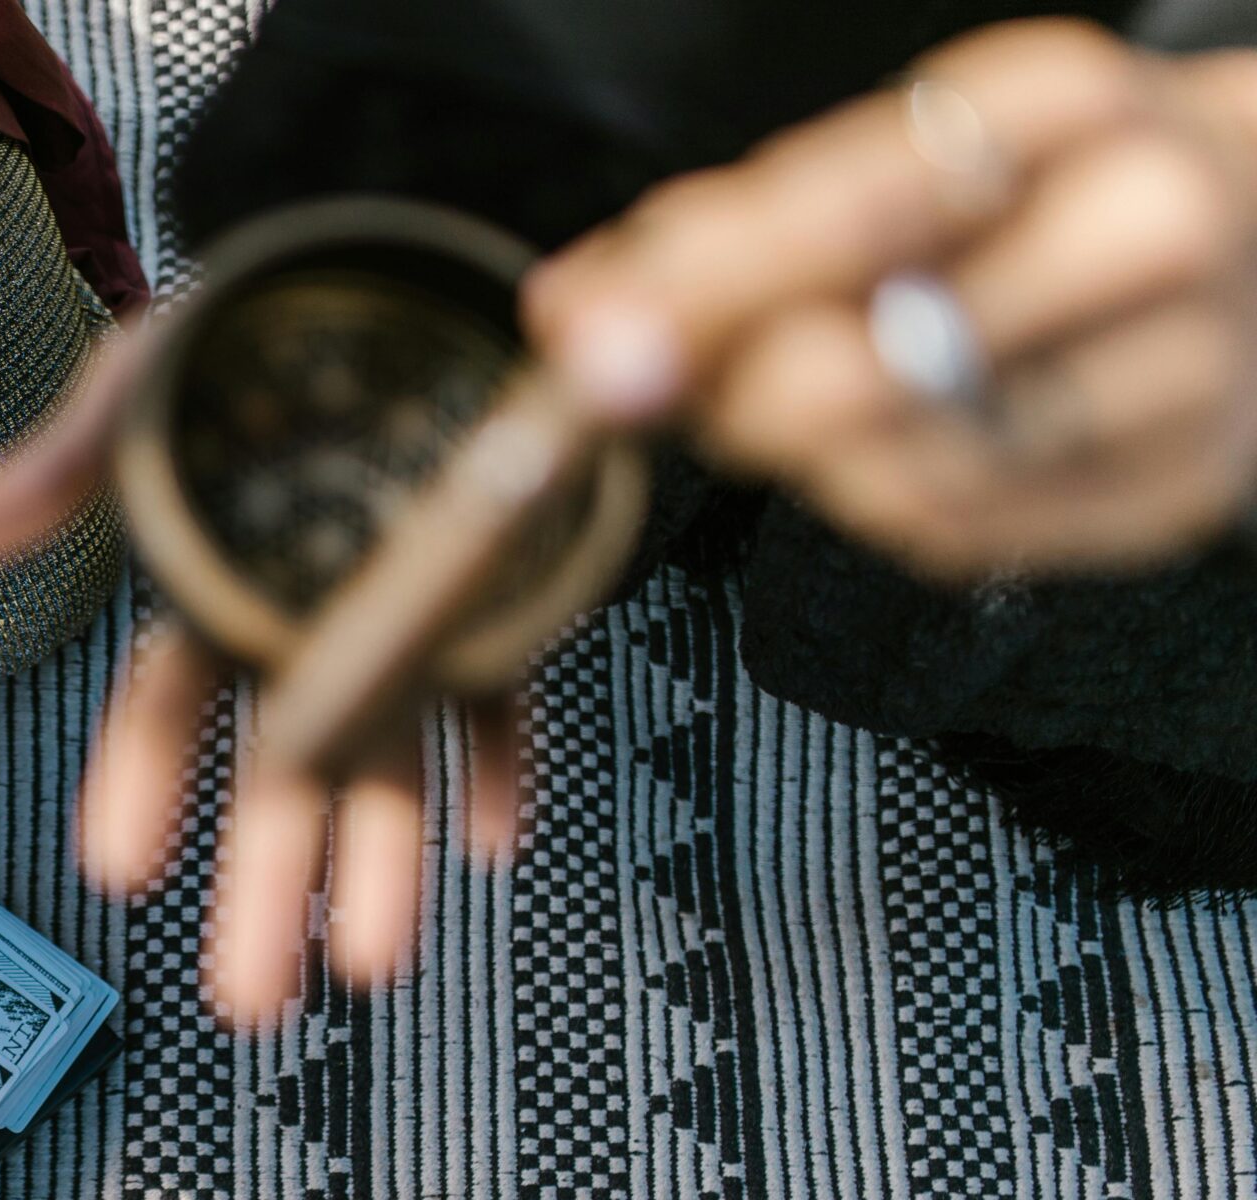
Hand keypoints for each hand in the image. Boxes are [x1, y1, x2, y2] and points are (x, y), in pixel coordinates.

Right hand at [0, 326, 522, 1024]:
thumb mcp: (139, 388)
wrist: (400, 271)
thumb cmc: (255, 325)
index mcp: (207, 589)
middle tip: (252, 1006)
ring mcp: (396, 620)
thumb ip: (56, 472)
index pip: (163, 712)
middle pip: (278, 780)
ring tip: (371, 967)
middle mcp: (299, 627)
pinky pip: (501, 698)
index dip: (140, 787)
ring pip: (386, 764)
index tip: (118, 870)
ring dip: (382, 865)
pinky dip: (502, 766)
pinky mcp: (491, 598)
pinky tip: (495, 841)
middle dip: (263, 892)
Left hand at [525, 20, 1256, 576]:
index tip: (591, 340)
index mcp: (1067, 108)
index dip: (705, 287)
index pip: (858, 207)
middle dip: (735, 392)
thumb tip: (578, 305)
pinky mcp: (1175, 492)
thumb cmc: (1057, 189)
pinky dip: (882, 502)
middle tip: (678, 387)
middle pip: (871, 363)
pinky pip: (958, 533)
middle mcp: (1143, 230)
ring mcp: (1179, 373)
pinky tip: (890, 449)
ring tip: (799, 403)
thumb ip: (737, 225)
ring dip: (802, 457)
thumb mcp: (917, 154)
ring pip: (902, 470)